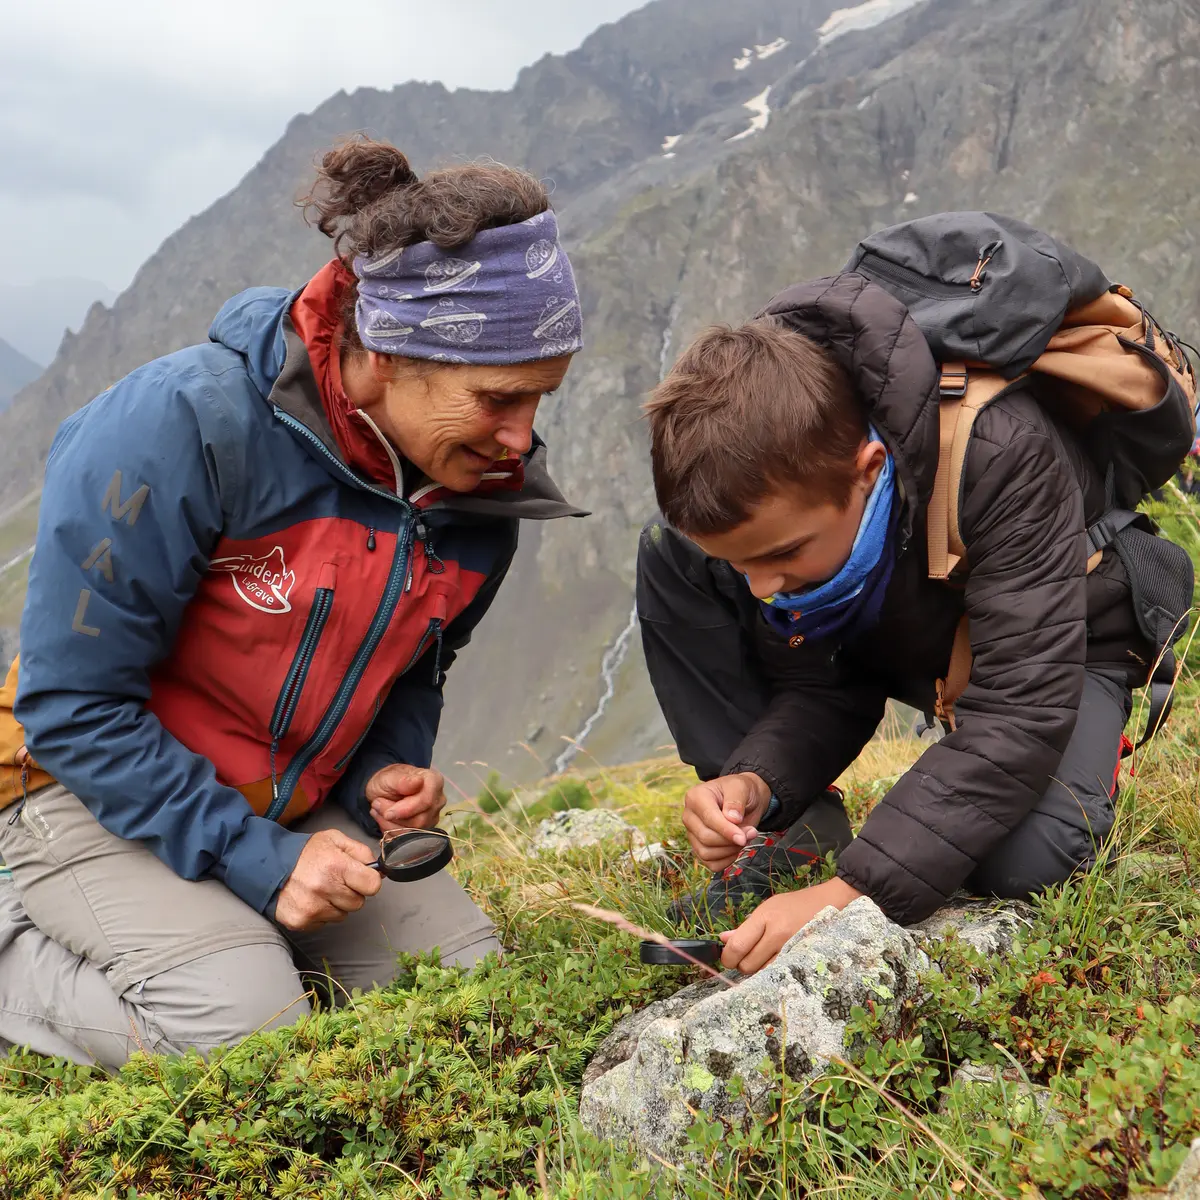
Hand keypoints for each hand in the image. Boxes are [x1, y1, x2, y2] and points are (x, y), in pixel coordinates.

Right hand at [274, 828, 382, 931]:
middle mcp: (324, 888)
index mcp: (336, 865)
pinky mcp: (300, 921)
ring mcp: (311, 907)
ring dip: (335, 904)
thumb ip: (361, 852)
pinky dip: (320, 913)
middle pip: (358, 903)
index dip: (369, 881)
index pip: (372, 886)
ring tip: (320, 889)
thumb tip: (379, 870)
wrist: (269, 865)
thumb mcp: (335, 839)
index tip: (360, 877)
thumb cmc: (305, 852)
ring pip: (342, 915)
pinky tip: (310, 899)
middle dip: (351, 892)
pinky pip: (324, 923)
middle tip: (335, 881)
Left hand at [367, 764, 444, 831]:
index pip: (426, 801)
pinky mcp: (425, 830)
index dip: (406, 810)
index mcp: (434, 781)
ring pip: (413, 832)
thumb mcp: (389, 777)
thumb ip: (402, 781)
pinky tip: (384, 820)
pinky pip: (407, 838)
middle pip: (420, 820)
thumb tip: (417, 782)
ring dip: (390, 825)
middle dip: (395, 818)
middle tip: (376, 806)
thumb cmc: (388, 780)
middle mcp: (438, 800)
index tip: (387, 812)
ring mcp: (432, 816)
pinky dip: (391, 832)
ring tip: (378, 811)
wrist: (384, 790)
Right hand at [682, 772, 771, 870]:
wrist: (744, 799)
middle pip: (706, 838)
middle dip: (731, 840)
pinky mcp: (699, 848)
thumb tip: (732, 819)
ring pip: (706, 853)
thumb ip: (736, 801)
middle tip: (751, 832)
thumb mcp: (741, 787)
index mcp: (695, 798)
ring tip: (745, 838)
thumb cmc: (740, 790)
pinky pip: (711, 864)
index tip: (744, 837)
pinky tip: (736, 848)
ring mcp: (693, 834)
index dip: (726, 831)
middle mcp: (689, 816)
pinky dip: (727, 860)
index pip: (708, 819)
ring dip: (730, 851)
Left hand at [719, 877, 862, 974]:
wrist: (832, 902)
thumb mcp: (768, 908)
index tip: (728, 959)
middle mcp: (778, 934)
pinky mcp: (804, 959)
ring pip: (763, 974)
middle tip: (748, 958)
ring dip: (759, 971)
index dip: (727, 958)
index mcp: (766, 917)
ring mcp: (793, 948)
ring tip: (765, 958)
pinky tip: (776, 965)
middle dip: (743, 965)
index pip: (738, 946)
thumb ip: (745, 927)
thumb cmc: (795, 904)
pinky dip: (773, 974)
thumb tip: (723, 940)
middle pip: (748, 965)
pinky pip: (780, 975)